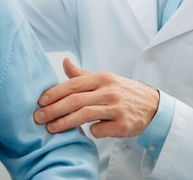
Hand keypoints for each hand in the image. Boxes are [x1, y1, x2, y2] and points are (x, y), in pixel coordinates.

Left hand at [34, 58, 159, 137]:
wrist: (153, 106)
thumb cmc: (124, 92)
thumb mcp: (105, 79)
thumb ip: (83, 74)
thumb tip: (65, 62)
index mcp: (103, 78)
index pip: (73, 84)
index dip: (55, 92)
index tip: (40, 100)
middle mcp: (109, 91)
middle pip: (75, 100)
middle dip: (54, 109)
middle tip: (39, 117)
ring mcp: (117, 108)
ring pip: (85, 115)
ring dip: (65, 123)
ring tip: (51, 128)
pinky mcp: (123, 125)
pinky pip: (100, 130)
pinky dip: (91, 132)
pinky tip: (88, 131)